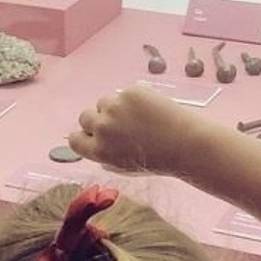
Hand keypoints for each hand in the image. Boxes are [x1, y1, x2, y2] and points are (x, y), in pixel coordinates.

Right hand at [69, 85, 209, 176]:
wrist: (186, 144)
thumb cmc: (158, 160)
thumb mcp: (124, 168)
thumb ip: (105, 156)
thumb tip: (94, 143)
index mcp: (99, 151)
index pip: (74, 139)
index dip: (83, 136)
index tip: (94, 135)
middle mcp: (103, 128)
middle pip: (85, 117)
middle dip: (97, 119)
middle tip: (117, 123)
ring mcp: (115, 107)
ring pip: (104, 102)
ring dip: (113, 107)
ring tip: (136, 117)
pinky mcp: (130, 92)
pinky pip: (123, 93)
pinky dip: (132, 99)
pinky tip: (148, 109)